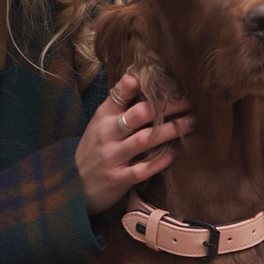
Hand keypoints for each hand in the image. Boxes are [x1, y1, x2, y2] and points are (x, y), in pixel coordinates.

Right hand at [77, 73, 190, 213]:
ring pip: (145, 140)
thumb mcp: (100, 124)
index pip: (119, 93)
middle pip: (140, 114)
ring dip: (171, 130)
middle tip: (190, 101)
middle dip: (168, 106)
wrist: (71, 185)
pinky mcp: (118, 179)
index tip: (164, 79)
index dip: (139, 83)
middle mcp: (107, 134)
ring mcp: (112, 157)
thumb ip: (119, 106)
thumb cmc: (94, 150)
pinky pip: (143, 170)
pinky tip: (175, 154)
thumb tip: (143, 82)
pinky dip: (160, 161)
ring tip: (192, 122)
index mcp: (103, 116)